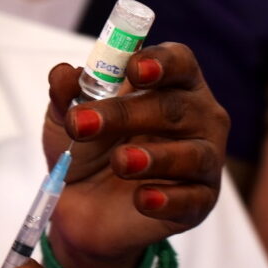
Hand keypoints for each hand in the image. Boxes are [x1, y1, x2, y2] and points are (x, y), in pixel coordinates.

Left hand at [44, 43, 229, 267]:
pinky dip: (167, 198)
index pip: (179, 61)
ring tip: (120, 162)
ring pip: (192, 154)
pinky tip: (141, 198)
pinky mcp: (200, 200)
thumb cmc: (90, 147)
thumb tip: (63, 74)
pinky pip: (192, 198)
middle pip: (175, 106)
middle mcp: (198, 116)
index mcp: (172, 83)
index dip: (160, 62)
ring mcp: (204, 159)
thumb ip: (66, 93)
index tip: (132, 69)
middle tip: (84, 123)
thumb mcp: (69, 117)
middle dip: (128, 113)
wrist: (84, 206)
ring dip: (154, 157)